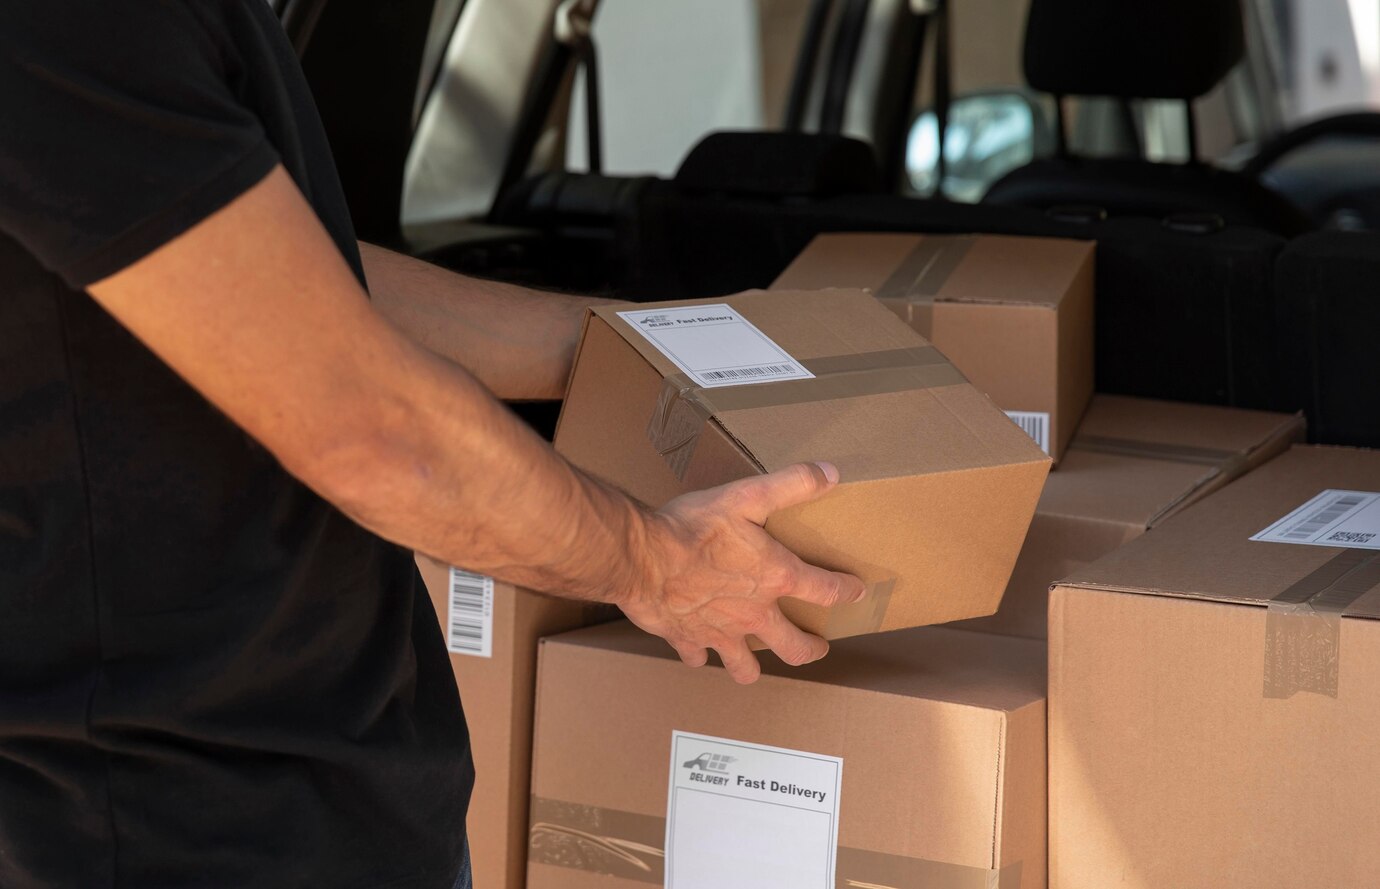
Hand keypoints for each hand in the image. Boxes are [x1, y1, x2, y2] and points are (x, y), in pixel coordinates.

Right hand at [618, 462, 867, 683]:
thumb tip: (831, 473)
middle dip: (811, 649)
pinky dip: (699, 654)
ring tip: (756, 663)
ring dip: (754, 666)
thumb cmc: (693, 527)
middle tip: (818, 647)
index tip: (857, 593)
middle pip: (794, 647)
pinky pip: (697, 656)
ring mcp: (720, 633)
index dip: (846, 592)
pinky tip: (698, 648)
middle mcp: (753, 615)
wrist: (642, 558)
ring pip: (746, 666)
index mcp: (774, 578)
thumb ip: (791, 484)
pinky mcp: (687, 639)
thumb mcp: (746, 495)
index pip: (824, 590)